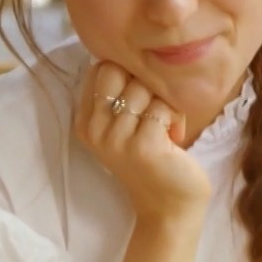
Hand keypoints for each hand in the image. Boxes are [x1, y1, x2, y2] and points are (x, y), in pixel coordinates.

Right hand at [77, 62, 211, 222]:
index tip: (139, 102)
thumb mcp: (125, 129)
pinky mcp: (142, 146)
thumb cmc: (155, 161)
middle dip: (145, 84)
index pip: (100, 69)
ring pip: (144, 88)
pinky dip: (175, 118)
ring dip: (164, 105)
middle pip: (118, 71)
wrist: (170, 208)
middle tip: (154, 113)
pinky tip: (174, 139)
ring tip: (165, 131)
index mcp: (85, 122)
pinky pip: (162, 106)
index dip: (128, 75)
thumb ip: (119, 97)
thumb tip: (125, 53)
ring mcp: (116, 139)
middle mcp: (94, 130)